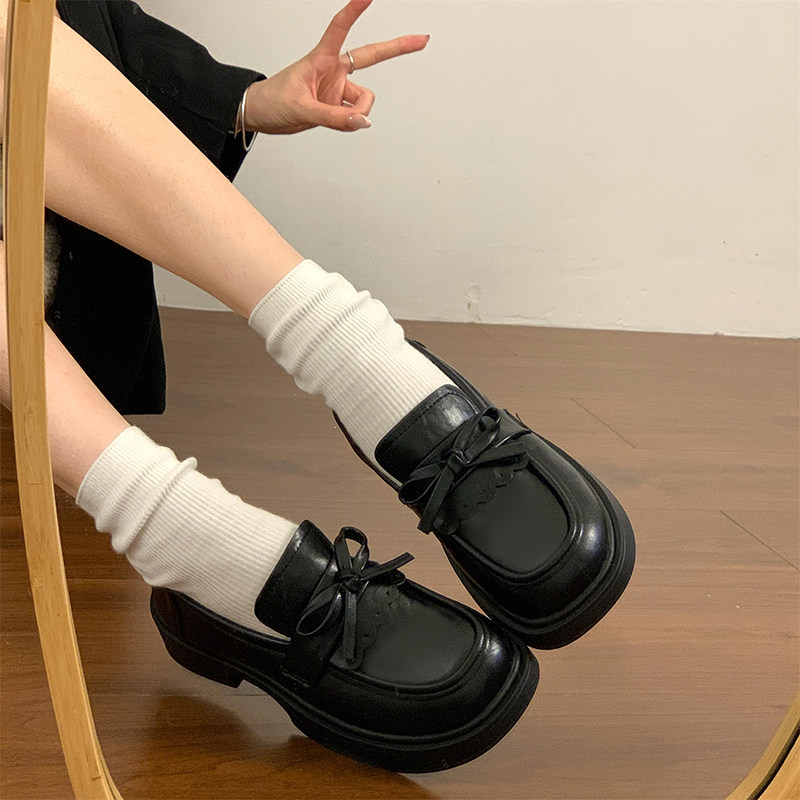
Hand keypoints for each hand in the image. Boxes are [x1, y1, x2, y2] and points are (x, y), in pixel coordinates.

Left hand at [243, 0, 428, 134]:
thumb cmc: (273, 101)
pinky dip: (352, 123)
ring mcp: (338, 88)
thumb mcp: (302, 109)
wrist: (262, 115)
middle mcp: (334, 71)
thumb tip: (362, 121)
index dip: (354, 11)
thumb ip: (333, 117)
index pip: (340, 29)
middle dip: (397, 48)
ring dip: (358, 114)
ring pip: (365, 100)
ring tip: (340, 120)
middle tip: (421, 40)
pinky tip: (340, 124)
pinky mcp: (339, 105)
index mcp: (321, 59)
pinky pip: (356, 115)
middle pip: (372, 55)